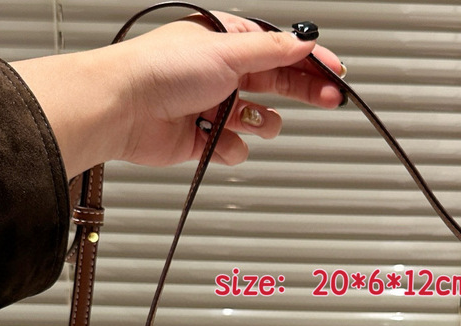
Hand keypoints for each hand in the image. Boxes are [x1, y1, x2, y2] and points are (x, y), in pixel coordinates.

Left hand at [12, 12, 343, 176]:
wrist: (124, 108)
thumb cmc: (161, 70)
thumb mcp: (227, 51)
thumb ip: (272, 51)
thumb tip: (305, 41)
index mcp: (227, 43)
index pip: (280, 51)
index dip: (311, 62)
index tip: (336, 74)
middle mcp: (222, 72)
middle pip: (276, 84)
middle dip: (302, 92)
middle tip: (329, 100)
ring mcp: (213, 106)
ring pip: (257, 120)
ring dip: (256, 122)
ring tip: (241, 118)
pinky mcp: (203, 138)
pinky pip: (234, 148)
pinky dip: (228, 147)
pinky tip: (213, 137)